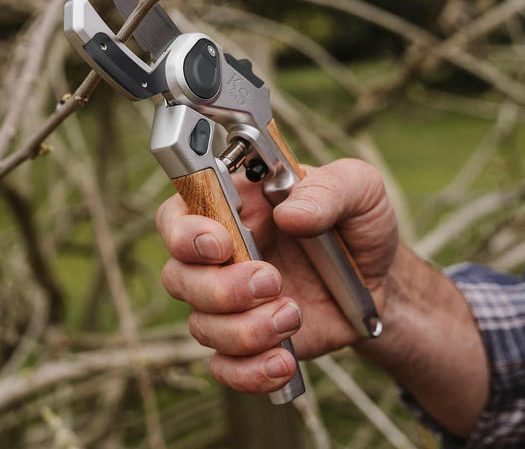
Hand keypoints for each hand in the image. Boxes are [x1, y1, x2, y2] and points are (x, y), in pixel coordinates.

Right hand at [157, 159, 398, 393]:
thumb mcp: (358, 189)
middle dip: (219, 288)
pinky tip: (285, 361)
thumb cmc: (359, 223)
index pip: (179, 216)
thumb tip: (290, 216)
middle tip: (272, 281)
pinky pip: (225, 367)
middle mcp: (224, 255)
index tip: (221, 245)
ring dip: (244, 330)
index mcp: (237, 207)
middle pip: (179, 277)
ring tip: (294, 316)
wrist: (381, 279)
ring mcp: (234, 301)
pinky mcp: (252, 340)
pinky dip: (249, 372)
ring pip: (201, 325)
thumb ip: (328, 191)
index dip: (185, 233)